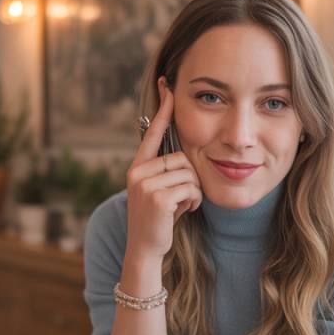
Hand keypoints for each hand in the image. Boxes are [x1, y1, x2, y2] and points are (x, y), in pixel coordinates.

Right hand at [125, 77, 202, 261]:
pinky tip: (183, 213)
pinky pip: (191, 189)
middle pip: (182, 159)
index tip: (168, 85)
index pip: (153, 132)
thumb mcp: (159, 192)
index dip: (163, 109)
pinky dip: (195, 202)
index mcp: (138, 167)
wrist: (146, 249)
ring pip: (189, 174)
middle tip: (182, 199)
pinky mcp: (158, 198)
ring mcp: (146, 185)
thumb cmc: (159, 221)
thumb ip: (166, 172)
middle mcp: (138, 172)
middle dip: (191, 179)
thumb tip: (186, 155)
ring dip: (194, 192)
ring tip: (181, 207)